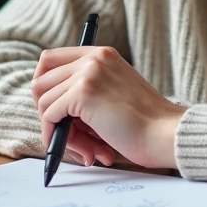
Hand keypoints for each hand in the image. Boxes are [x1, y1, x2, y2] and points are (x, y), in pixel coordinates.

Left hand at [32, 46, 185, 169]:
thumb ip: (85, 94)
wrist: (166, 134)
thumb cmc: (145, 124)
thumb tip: (50, 111)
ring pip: (43, 102)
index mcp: (101, 55)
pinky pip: (49, 116)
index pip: (50, 59)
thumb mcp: (112, 95)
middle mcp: (93, 58)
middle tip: (68, 135)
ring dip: (60, 132)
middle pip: (40, 81)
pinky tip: (84, 151)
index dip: (44, 87)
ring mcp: (87, 73)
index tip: (51, 110)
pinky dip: (57, 137)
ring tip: (88, 149)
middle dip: (48, 113)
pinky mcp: (83, 93)